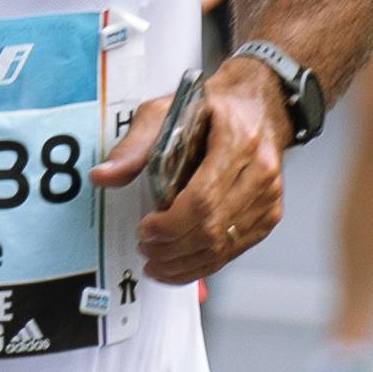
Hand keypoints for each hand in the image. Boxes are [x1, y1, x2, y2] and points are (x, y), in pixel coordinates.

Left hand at [107, 49, 291, 285]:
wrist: (259, 105)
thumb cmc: (213, 107)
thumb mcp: (167, 111)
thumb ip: (134, 147)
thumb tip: (102, 176)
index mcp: (237, 141)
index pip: (203, 198)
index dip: (171, 223)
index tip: (145, 229)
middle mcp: (260, 172)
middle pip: (213, 227)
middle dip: (173, 247)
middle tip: (145, 248)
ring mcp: (269, 197)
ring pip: (225, 245)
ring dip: (186, 263)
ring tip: (156, 263)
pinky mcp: (270, 214)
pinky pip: (235, 249)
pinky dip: (204, 263)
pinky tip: (180, 265)